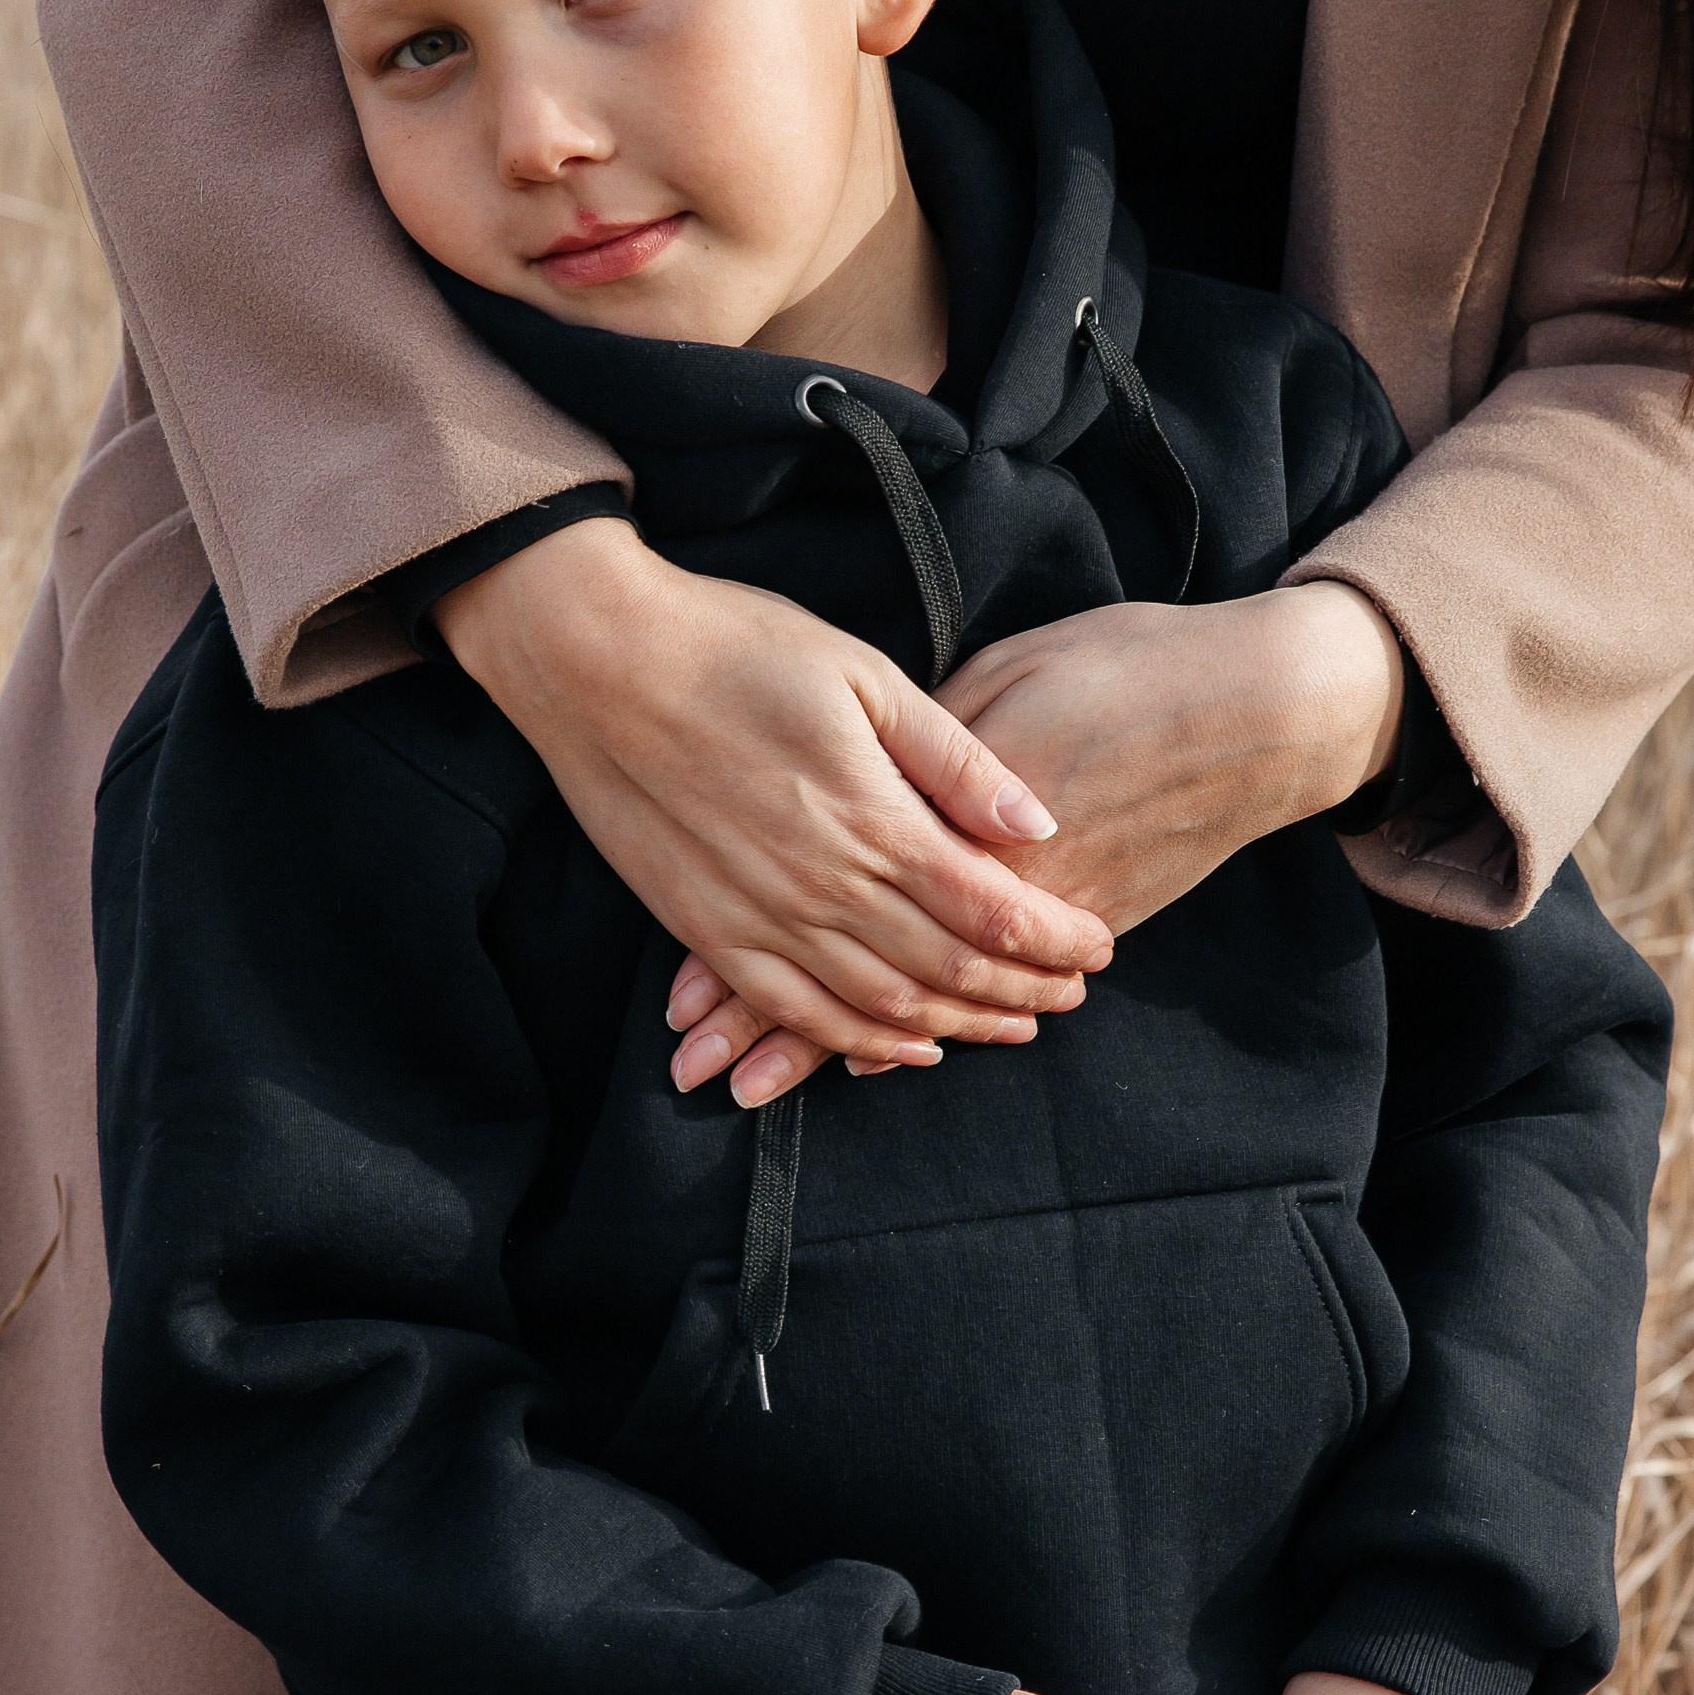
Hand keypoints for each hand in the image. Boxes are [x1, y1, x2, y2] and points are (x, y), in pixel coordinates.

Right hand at [435, 517, 1113, 1078]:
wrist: (595, 663)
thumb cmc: (735, 648)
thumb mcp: (864, 676)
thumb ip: (955, 761)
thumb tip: (1040, 823)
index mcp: (873, 820)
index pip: (992, 910)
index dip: (1054, 940)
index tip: (1099, 948)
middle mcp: (824, 887)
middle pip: (949, 970)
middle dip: (1023, 990)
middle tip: (1073, 996)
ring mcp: (762, 919)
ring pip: (884, 1005)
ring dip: (958, 1024)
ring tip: (1013, 1026)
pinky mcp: (709, 932)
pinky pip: (800, 1011)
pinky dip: (861, 1039)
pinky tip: (905, 1046)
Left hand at [662, 581, 1404, 1100]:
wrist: (1264, 708)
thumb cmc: (1129, 667)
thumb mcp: (1012, 675)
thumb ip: (929, 751)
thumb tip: (859, 792)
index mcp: (957, 813)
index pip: (826, 895)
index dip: (751, 949)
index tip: (685, 997)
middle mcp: (991, 881)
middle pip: (853, 964)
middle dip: (767, 1022)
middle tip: (695, 1069)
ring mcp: (1040, 913)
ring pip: (914, 994)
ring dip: (826, 1044)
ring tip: (747, 1088)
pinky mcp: (1085, 922)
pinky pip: (981, 993)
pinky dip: (919, 1028)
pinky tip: (873, 1058)